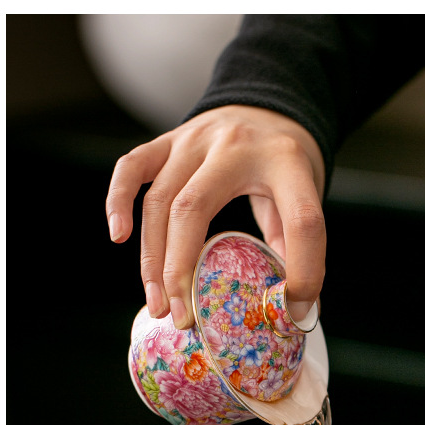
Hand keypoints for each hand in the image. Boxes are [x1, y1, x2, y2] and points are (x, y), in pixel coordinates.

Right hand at [106, 105, 325, 328]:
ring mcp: (195, 139)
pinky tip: (119, 236)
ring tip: (158, 303)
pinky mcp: (168, 140)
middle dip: (181, 269)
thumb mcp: (306, 193)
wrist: (268, 107)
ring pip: (159, 199)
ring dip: (152, 257)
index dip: (306, 268)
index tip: (296, 306)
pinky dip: (118, 200)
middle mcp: (235, 146)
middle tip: (182, 317)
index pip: (302, 219)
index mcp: (287, 163)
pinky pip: (133, 167)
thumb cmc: (284, 164)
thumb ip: (299, 243)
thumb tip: (296, 310)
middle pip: (195, 208)